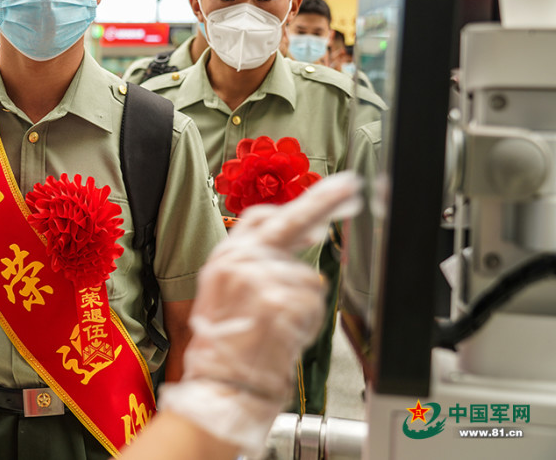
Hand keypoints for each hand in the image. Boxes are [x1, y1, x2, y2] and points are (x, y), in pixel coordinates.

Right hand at [157, 172, 361, 455]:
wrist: (221, 385)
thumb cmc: (224, 347)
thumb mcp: (224, 295)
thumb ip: (256, 265)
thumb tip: (305, 239)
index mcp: (224, 258)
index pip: (260, 218)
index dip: (294, 210)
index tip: (322, 204)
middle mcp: (239, 262)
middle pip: (290, 222)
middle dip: (322, 201)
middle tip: (350, 186)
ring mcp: (260, 280)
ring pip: (308, 278)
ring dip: (303, 304)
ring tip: (278, 328)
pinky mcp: (280, 302)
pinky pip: (313, 304)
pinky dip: (308, 324)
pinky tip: (286, 336)